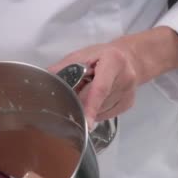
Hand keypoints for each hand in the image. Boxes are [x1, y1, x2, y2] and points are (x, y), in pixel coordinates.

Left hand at [48, 27, 177, 125]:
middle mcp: (125, 79)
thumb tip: (45, 78)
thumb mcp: (84, 54)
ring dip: (88, 106)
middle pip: (97, 102)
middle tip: (76, 90)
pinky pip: (105, 114)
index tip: (86, 123)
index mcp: (114, 62)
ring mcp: (128, 94)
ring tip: (89, 89)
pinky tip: (96, 98)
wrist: (132, 58)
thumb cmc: (104, 55)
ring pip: (100, 111)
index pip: (101, 89)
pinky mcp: (127, 105)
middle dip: (81, 101)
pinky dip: (96, 110)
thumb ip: (64, 67)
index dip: (91, 107)